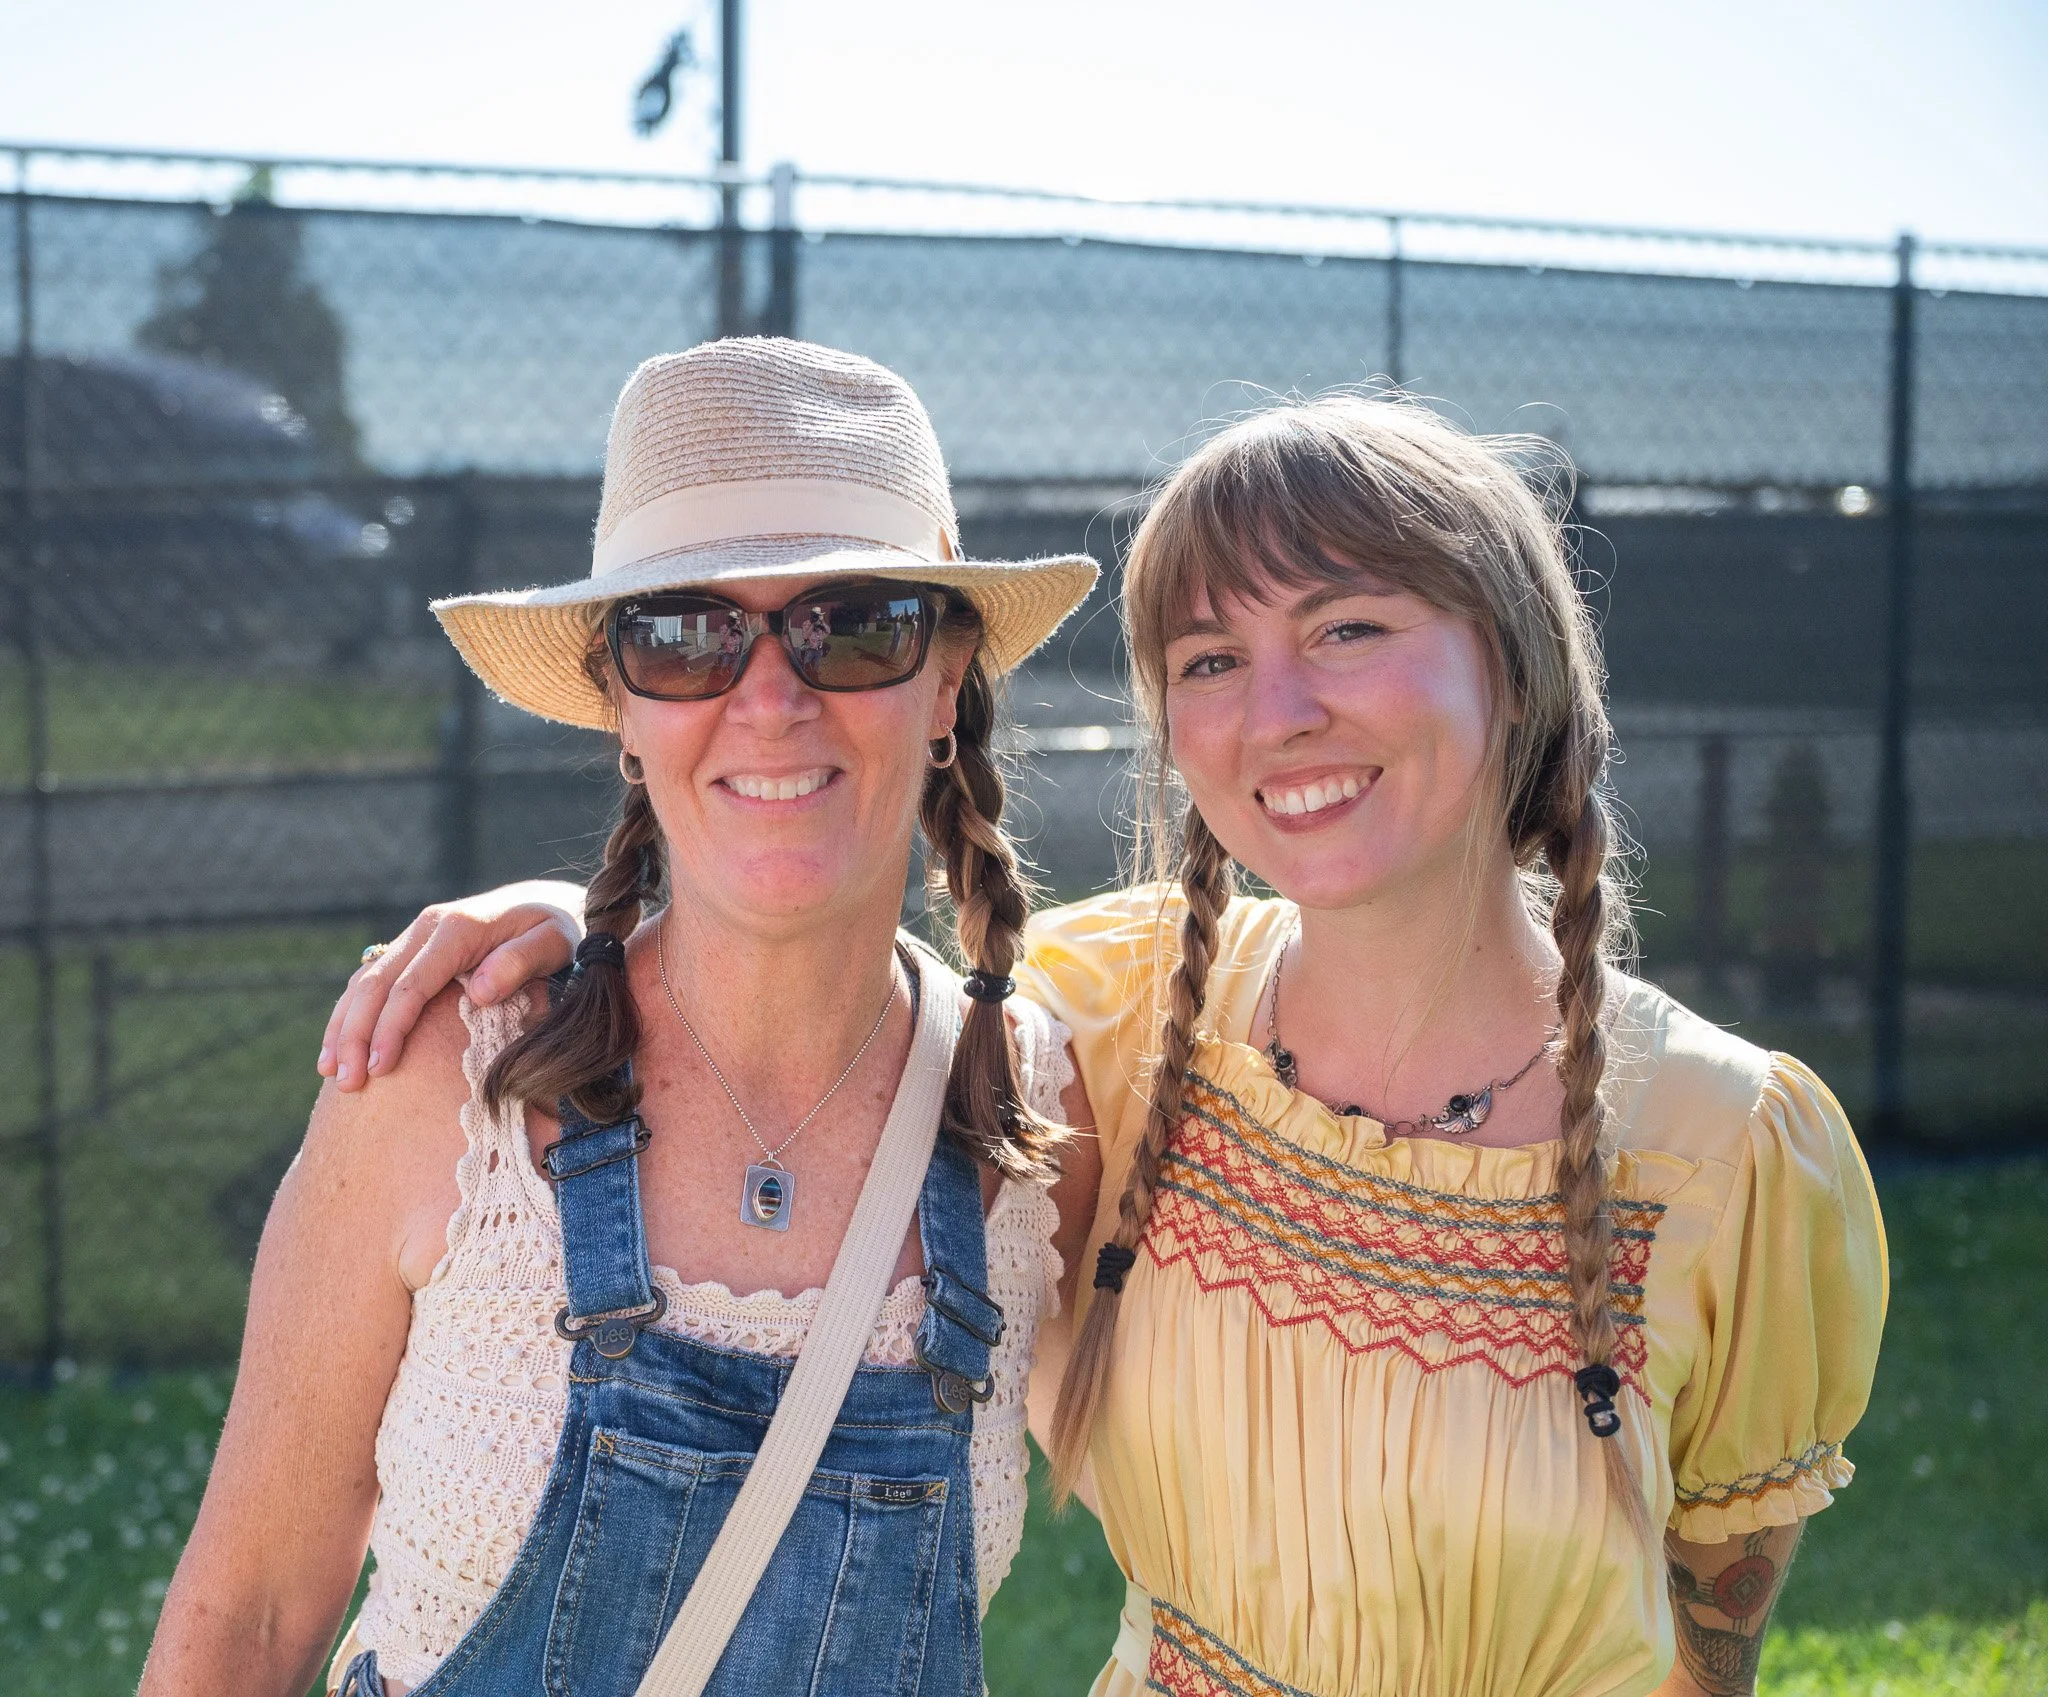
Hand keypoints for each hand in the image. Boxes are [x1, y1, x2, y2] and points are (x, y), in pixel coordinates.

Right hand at [318, 881, 585, 1090]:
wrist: (551, 902)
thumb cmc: (559, 929)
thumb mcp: (553, 942)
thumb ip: (520, 961)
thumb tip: (477, 990)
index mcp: (456, 929)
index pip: (410, 984)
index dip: (391, 1027)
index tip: (380, 1068)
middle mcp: (427, 928)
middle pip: (376, 984)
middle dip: (355, 1034)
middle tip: (348, 1082)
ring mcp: (416, 937)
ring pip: (364, 982)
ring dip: (343, 1027)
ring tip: (331, 1073)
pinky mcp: (413, 950)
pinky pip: (372, 981)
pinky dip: (351, 1014)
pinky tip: (340, 1048)